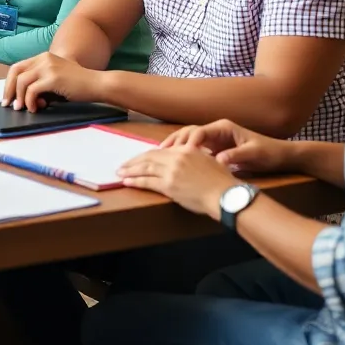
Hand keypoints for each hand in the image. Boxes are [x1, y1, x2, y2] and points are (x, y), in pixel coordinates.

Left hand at [3, 52, 95, 111]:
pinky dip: (30, 101)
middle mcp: (44, 58)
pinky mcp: (53, 77)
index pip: (17, 67)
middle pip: (16, 72)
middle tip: (9, 105)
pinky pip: (32, 90)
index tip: (8, 97)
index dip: (9, 83)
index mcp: (43, 57)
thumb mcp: (55, 80)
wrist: (97, 84)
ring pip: (22, 82)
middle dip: (9, 90)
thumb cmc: (78, 85)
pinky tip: (36, 108)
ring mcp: (49, 66)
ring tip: (23, 109)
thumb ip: (39, 85)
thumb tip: (23, 100)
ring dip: (20, 97)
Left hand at [117, 146, 239, 220]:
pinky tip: (127, 182)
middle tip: (123, 166)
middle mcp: (176, 157)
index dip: (145, 155)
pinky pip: (147, 182)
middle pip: (148, 157)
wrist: (224, 194)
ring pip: (145, 169)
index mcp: (185, 150)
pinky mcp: (168, 185)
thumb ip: (191, 157)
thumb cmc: (220, 180)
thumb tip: (181, 158)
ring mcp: (171, 171)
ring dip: (130, 171)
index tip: (138, 159)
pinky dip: (135, 181)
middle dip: (133, 162)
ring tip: (120, 173)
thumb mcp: (206, 160)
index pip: (159, 151)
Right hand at [160, 119, 292, 174]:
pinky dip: (183, 154)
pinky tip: (174, 162)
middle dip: (174, 141)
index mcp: (224, 128)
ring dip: (175, 147)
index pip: (200, 131)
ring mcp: (215, 139)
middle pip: (189, 132)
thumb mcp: (255, 154)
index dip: (188, 142)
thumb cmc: (269, 153)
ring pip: (189, 139)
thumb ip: (236, 156)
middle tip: (161, 153)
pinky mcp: (215, 148)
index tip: (181, 154)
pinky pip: (194, 149)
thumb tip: (218, 161)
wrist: (281, 156)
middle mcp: (217, 131)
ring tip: (161, 156)